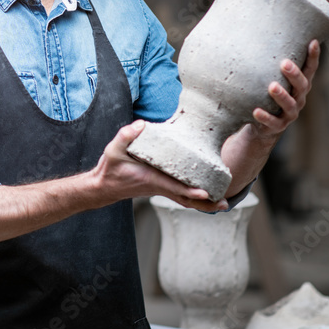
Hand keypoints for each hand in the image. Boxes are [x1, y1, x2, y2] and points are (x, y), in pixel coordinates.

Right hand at [87, 120, 227, 212]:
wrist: (104, 186)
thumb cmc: (110, 169)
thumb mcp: (112, 150)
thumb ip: (125, 136)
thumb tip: (141, 125)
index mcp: (150, 178)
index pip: (174, 187)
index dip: (190, 191)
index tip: (205, 193)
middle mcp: (159, 186)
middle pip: (185, 199)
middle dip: (205, 203)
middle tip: (224, 204)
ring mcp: (161, 189)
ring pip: (185, 199)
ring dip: (204, 203)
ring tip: (223, 203)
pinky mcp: (161, 187)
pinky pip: (181, 196)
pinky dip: (194, 198)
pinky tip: (206, 195)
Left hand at [251, 39, 320, 134]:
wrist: (262, 125)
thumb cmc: (266, 94)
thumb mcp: (270, 77)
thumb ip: (269, 62)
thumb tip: (256, 30)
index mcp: (299, 85)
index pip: (310, 69)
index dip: (313, 56)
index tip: (313, 42)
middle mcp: (298, 98)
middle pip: (302, 86)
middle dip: (294, 74)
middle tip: (284, 63)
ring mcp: (289, 113)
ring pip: (289, 105)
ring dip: (281, 96)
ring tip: (271, 87)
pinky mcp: (277, 126)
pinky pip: (272, 122)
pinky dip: (265, 116)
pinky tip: (255, 110)